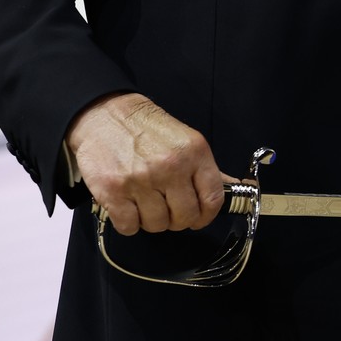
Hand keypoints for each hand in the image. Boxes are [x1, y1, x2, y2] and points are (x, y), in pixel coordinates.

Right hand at [68, 93, 236, 235]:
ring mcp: (141, 180)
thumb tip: (236, 188)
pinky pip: (129, 226)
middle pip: (185, 217)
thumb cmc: (146, 129)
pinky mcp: (114, 191)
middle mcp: (170, 167)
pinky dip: (128, 223)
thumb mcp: (187, 142)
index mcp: (194, 153)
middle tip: (168, 209)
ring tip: (145, 202)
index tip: (199, 218)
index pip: (213, 199)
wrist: (105, 114)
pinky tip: (128, 207)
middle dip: (177, 219)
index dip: (206, 216)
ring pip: (157, 225)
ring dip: (151, 220)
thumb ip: (209, 170)